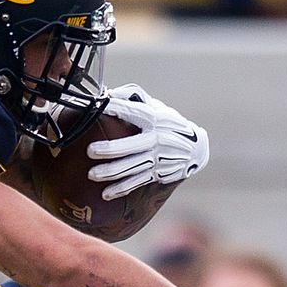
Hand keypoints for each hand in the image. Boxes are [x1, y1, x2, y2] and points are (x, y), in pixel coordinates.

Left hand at [86, 85, 208, 200]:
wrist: (195, 149)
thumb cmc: (169, 124)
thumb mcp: (157, 106)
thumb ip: (134, 98)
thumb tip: (108, 93)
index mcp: (154, 118)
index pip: (132, 111)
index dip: (114, 108)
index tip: (97, 105)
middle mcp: (155, 139)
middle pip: (130, 146)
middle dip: (110, 149)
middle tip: (90, 151)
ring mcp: (156, 158)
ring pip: (131, 167)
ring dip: (111, 172)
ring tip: (92, 174)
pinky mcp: (157, 173)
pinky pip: (136, 182)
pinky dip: (121, 189)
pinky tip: (106, 194)